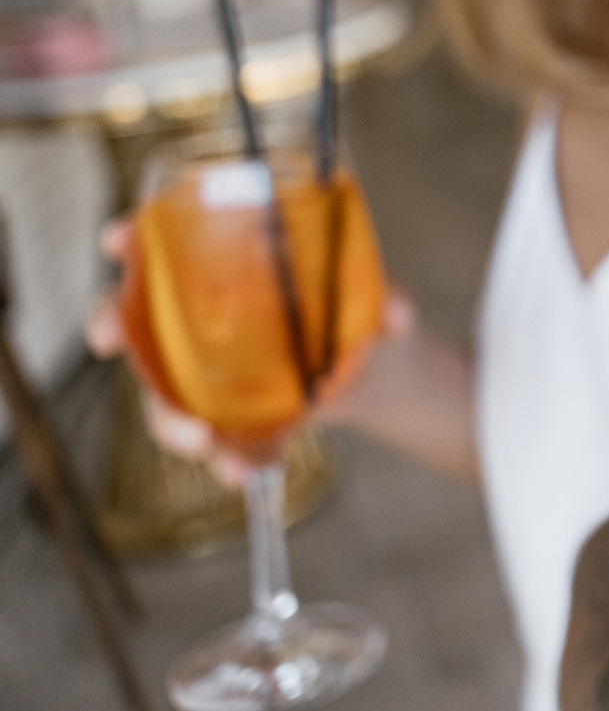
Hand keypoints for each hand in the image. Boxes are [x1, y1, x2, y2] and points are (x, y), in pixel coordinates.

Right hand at [88, 219, 423, 485]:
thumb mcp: (376, 297)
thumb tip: (397, 315)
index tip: (118, 241)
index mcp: (231, 269)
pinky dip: (226, 458)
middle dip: (111, 322)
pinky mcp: (228, 417)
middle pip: (137, 315)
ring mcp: (206, 371)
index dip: (135, 238)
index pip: (168, 243)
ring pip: (161, 392)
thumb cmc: (360, 309)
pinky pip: (212, 440)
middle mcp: (202, 318)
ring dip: (169, 419)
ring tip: (205, 441)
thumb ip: (386, 298)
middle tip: (109, 342)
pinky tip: (246, 471)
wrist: (377, 365)